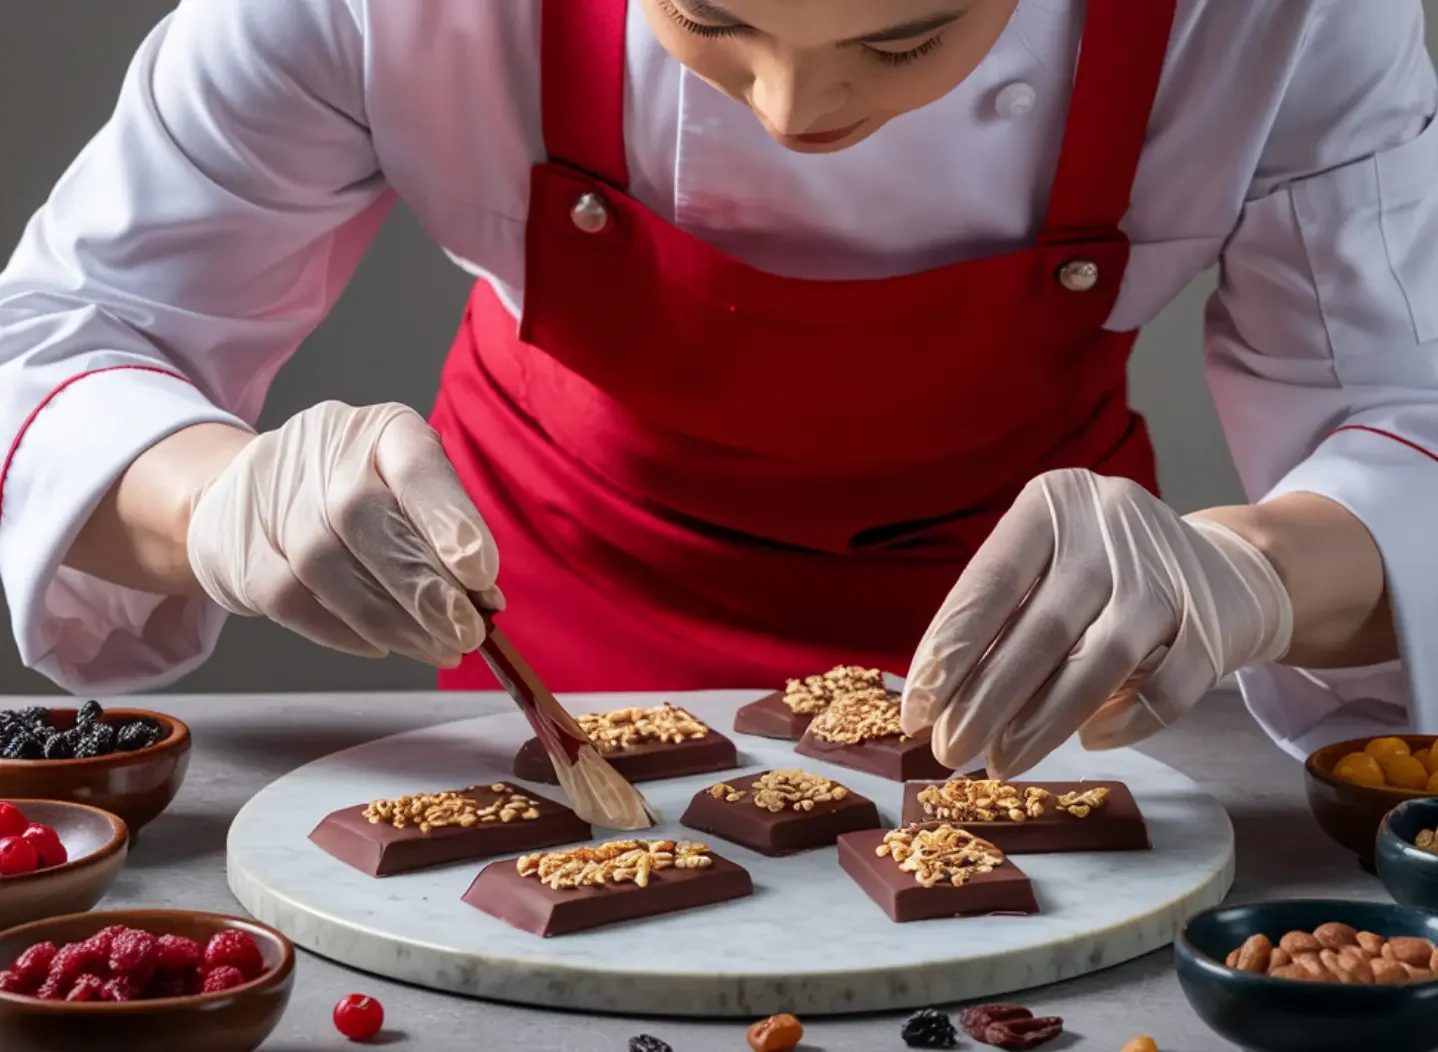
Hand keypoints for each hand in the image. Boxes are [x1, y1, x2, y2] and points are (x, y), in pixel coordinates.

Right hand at [186, 401, 500, 666]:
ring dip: (390, 620)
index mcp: (381, 430)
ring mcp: (272, 495)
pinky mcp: (238, 546)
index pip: (414, 465)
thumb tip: (484, 598)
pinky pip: (289, 598)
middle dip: (421, 586)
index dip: (449, 519)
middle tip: (466, 633)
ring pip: (325, 564)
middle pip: (363, 516)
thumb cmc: (356, 493)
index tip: (482, 575)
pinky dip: (341, 630)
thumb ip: (445, 535)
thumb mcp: (411, 491)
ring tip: (437, 648)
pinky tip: (381, 646)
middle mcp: (324, 449)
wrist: (246, 491)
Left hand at [900, 468, 1292, 777]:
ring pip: (1100, 661)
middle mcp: (1111, 525)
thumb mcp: (1047, 569)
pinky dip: (1126, 721)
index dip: (950, 651)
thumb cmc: (1104, 576)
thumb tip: (933, 696)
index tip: (917, 708)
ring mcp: (1170, 572)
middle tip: (949, 750)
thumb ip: (998, 618)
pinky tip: (1089, 741)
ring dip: (1043, 722)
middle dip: (986, 700)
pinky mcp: (1216, 622)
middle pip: (1040, 628)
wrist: (1226, 571)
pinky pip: (1168, 688)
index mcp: (1054, 502)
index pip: (990, 582)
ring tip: (1002, 761)